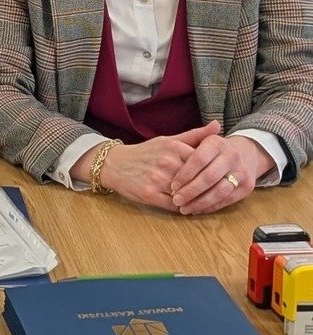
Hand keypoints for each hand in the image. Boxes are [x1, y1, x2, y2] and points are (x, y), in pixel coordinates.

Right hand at [73, 124, 219, 211]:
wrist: (114, 164)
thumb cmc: (145, 152)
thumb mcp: (168, 140)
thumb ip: (195, 135)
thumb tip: (218, 125)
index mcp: (174, 147)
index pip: (204, 162)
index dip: (213, 172)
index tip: (219, 177)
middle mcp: (167, 163)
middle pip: (198, 180)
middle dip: (208, 188)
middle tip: (217, 193)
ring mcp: (158, 179)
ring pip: (188, 194)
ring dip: (197, 200)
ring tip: (205, 202)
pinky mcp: (150, 194)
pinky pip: (175, 206)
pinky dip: (184, 208)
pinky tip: (188, 207)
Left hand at [168, 127, 270, 215]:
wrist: (246, 154)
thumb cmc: (212, 150)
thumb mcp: (199, 142)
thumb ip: (182, 150)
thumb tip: (164, 163)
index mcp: (217, 142)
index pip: (199, 159)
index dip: (185, 174)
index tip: (172, 186)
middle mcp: (232, 156)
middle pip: (209, 177)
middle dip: (191, 191)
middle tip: (177, 200)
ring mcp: (242, 172)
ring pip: (220, 191)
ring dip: (200, 203)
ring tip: (185, 208)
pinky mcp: (248, 187)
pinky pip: (227, 200)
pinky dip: (211, 207)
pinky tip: (197, 209)